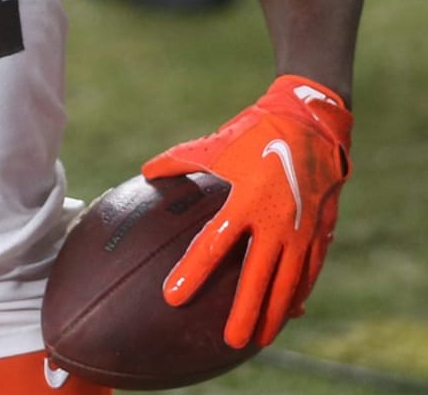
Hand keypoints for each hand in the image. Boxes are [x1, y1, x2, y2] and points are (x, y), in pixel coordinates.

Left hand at [141, 75, 351, 348]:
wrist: (311, 124)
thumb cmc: (255, 133)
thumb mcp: (216, 145)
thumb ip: (179, 161)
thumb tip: (145, 172)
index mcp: (244, 202)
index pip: (212, 245)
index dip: (191, 272)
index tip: (173, 297)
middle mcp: (275, 222)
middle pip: (256, 277)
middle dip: (243, 311)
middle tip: (230, 341)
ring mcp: (302, 230)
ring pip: (287, 282)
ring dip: (273, 312)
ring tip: (260, 338)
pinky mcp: (320, 231)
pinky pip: (309, 271)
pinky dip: (298, 293)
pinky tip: (290, 312)